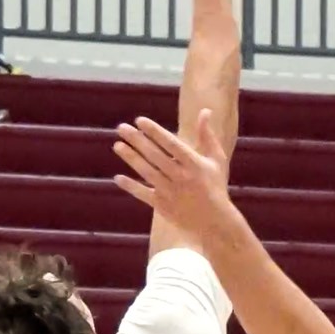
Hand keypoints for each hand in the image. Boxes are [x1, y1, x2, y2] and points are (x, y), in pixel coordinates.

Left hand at [114, 109, 234, 244]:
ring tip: (117, 145)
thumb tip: (204, 111)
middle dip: (137, 140)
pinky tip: (118, 177)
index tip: (139, 120)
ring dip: (131, 159)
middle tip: (121, 127)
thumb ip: (207, 136)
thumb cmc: (215, 187)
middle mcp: (181, 177)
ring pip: (148, 172)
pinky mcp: (163, 206)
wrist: (215, 222)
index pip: (171, 143)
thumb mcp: (216, 160)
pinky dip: (131, 187)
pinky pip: (144, 195)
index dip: (154, 131)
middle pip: (155, 155)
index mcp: (194, 163)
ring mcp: (171, 192)